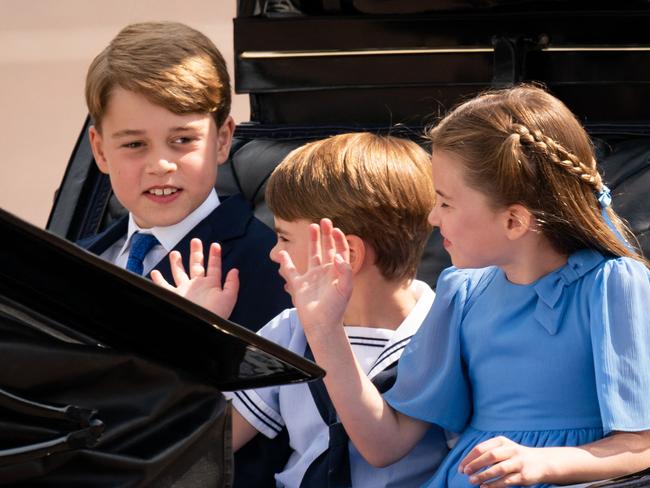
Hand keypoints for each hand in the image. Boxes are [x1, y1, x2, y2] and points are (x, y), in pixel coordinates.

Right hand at [151, 238, 238, 318]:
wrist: (200, 327)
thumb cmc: (215, 315)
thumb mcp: (228, 298)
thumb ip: (232, 284)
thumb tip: (234, 270)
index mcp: (211, 285)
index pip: (214, 267)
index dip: (215, 256)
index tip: (215, 245)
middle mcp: (197, 286)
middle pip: (196, 265)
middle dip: (196, 253)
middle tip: (195, 241)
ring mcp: (185, 291)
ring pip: (179, 273)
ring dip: (177, 263)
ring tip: (175, 253)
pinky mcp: (174, 296)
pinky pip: (164, 286)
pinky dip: (158, 280)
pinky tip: (155, 273)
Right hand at [278, 218, 352, 335]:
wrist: (322, 324)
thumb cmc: (335, 308)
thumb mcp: (345, 289)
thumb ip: (345, 271)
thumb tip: (339, 256)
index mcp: (338, 272)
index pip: (340, 251)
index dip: (339, 240)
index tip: (335, 229)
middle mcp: (326, 272)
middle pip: (327, 249)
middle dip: (326, 235)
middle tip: (325, 220)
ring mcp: (312, 278)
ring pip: (312, 255)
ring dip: (312, 241)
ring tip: (312, 227)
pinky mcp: (300, 285)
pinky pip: (291, 271)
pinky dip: (286, 262)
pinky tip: (282, 253)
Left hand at [459, 436, 550, 486]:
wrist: (542, 462)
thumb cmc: (515, 456)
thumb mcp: (503, 448)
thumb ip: (488, 452)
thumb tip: (467, 463)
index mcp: (501, 442)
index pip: (481, 448)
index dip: (469, 458)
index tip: (461, 468)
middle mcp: (510, 450)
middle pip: (489, 456)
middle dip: (475, 465)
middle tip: (465, 473)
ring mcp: (518, 463)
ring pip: (498, 469)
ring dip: (483, 475)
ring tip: (472, 481)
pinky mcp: (524, 476)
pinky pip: (507, 480)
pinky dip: (494, 484)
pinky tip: (484, 487)